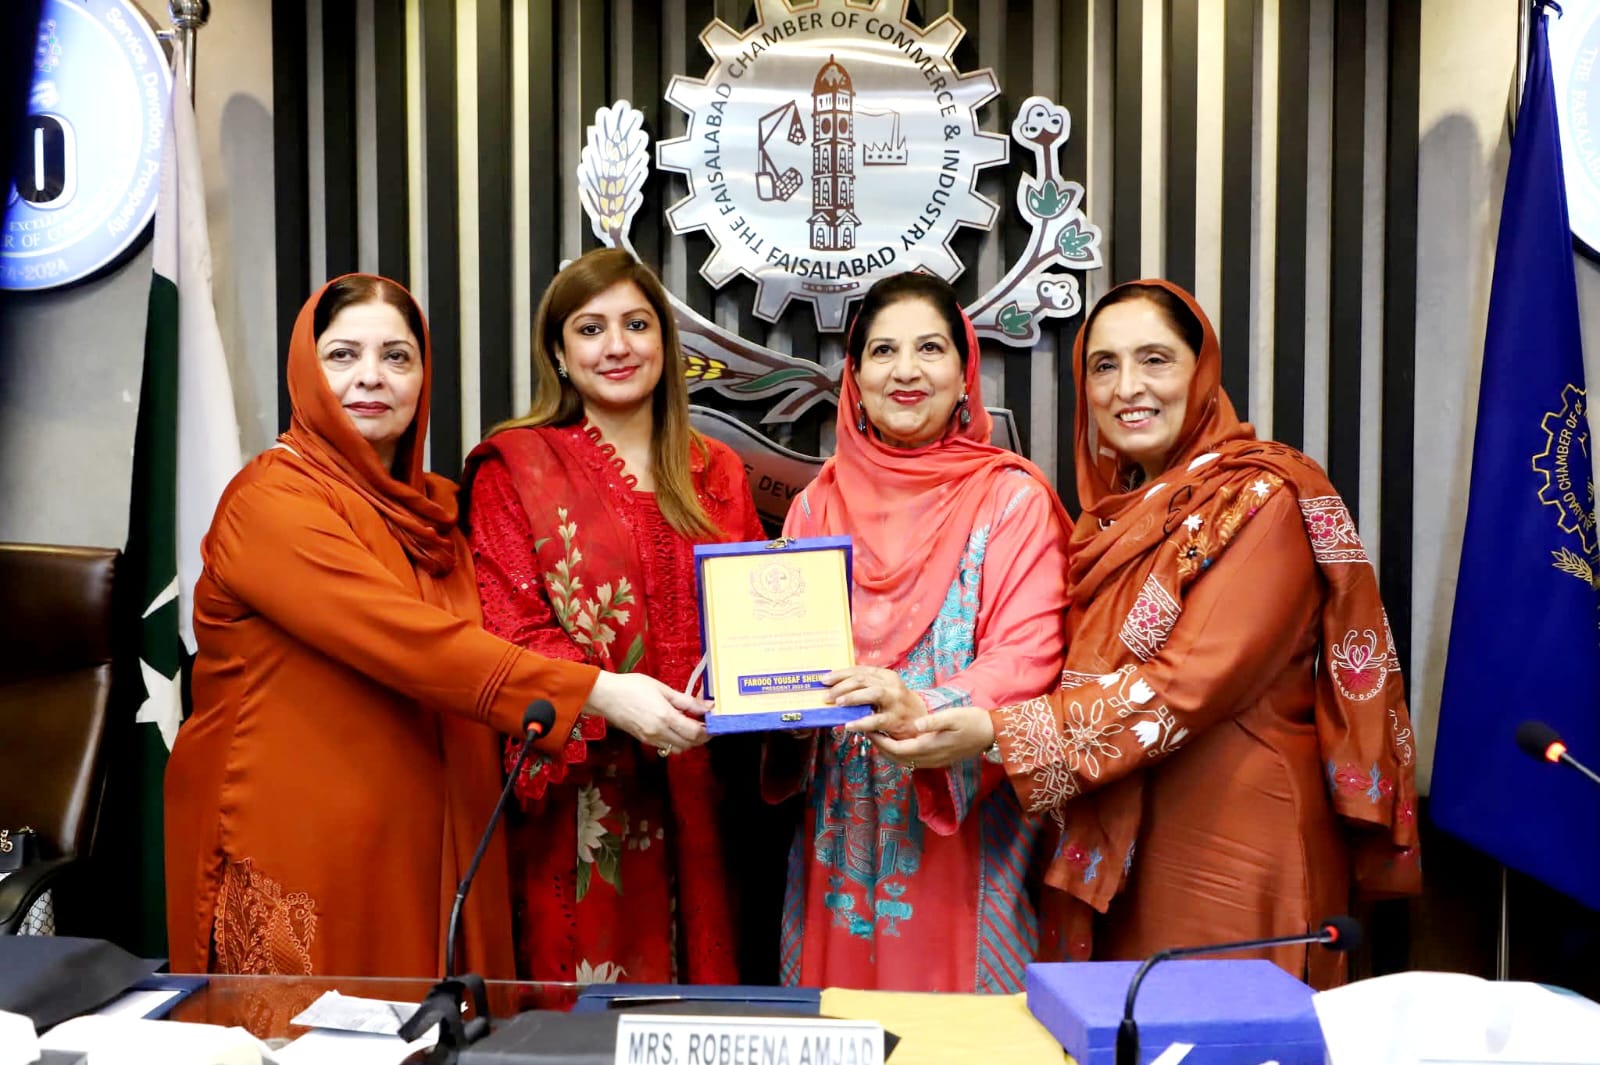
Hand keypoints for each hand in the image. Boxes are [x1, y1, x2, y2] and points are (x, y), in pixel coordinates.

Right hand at [582, 671, 709, 753]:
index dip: (708, 731)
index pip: (695, 733)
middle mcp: (659, 732)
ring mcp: (650, 738)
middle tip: (706, 726)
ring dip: (689, 742)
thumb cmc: (632, 687)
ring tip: (692, 727)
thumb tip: (706, 706)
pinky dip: (676, 742)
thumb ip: (686, 700)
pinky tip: (676, 729)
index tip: (713, 723)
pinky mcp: (644, 740)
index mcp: (665, 717)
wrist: (606, 696)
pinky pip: (665, 747)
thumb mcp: (662, 689)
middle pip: (689, 744)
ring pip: (678, 749)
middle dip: (701, 738)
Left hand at [829, 666, 925, 738]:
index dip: (840, 674)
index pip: (860, 670)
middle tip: (827, 695)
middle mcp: (891, 685)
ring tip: (838, 703)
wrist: (921, 720)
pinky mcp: (896, 719)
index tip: (824, 680)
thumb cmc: (896, 705)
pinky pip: (876, 720)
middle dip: (841, 686)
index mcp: (885, 675)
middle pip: (863, 679)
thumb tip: (835, 690)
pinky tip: (848, 725)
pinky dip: (860, 722)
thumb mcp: (883, 690)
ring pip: (872, 693)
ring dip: (852, 697)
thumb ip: (864, 687)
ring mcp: (895, 701)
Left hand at [868, 706, 995, 769]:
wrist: (991, 734)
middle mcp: (930, 759)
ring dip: (889, 752)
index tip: (869, 730)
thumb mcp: (954, 717)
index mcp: (930, 747)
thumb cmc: (973, 721)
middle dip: (881, 748)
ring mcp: (934, 762)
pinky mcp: (938, 760)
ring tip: (879, 736)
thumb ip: (933, 721)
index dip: (881, 742)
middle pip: (897, 760)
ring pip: (904, 762)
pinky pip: (913, 761)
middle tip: (868, 733)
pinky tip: (898, 741)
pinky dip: (900, 753)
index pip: (897, 750)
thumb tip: (915, 724)